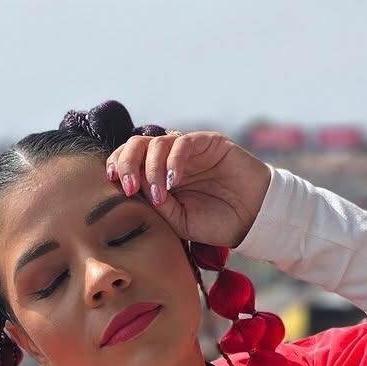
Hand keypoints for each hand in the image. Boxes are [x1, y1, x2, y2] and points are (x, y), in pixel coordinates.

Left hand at [104, 131, 270, 248]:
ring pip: (156, 142)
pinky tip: (173, 182)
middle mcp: (170, 158)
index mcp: (159, 175)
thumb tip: (131, 190)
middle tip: (126, 187)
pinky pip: (183, 144)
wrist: (253, 219)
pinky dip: (172, 162)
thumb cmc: (216, 222)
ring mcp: (189, 149)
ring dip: (150, 169)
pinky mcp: (208, 142)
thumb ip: (156, 205)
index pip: (129, 160)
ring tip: (157, 195)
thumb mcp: (178, 221)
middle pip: (136, 145)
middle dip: (125, 163)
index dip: (116, 166)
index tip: (113, 186)